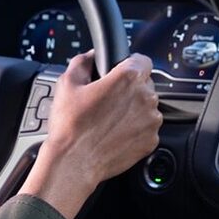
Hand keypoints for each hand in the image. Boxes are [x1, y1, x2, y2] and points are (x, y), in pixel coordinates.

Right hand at [20, 51, 161, 218]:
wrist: (73, 162)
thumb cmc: (70, 126)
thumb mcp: (67, 83)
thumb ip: (83, 62)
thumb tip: (91, 56)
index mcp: (128, 79)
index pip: (143, 60)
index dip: (130, 64)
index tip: (122, 71)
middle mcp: (145, 98)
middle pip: (145, 84)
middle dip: (129, 89)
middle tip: (108, 100)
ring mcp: (150, 121)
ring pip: (147, 107)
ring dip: (133, 109)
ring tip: (109, 119)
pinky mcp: (151, 141)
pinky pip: (147, 128)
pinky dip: (135, 129)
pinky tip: (115, 133)